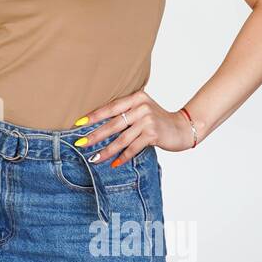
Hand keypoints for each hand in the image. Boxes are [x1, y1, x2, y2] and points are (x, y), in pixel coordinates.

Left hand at [74, 90, 194, 167]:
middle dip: (95, 135)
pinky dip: (122, 157)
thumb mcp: (142, 109)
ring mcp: (148, 121)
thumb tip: (97, 123)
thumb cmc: (157, 120)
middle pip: (113, 124)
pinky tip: (113, 163)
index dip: (93, 116)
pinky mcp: (153, 135)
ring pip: (121, 139)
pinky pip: (133, 148)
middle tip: (80, 143)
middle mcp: (141, 107)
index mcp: (136, 98)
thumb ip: (125, 112)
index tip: (78, 124)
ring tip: (93, 158)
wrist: (183, 127)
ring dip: (106, 150)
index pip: (110, 107)